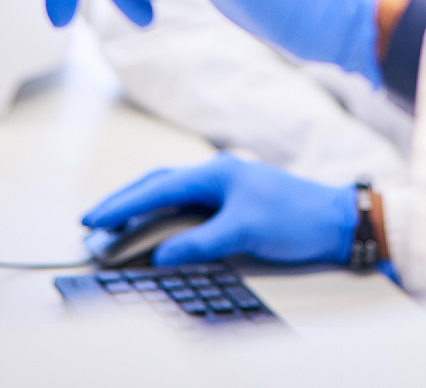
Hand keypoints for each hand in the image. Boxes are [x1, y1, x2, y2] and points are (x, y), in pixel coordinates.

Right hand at [85, 155, 355, 266]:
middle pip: (157, 184)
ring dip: (140, 207)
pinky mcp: (231, 201)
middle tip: (90, 223)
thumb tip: (160, 254)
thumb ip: (200, 242)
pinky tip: (153, 228)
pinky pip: (185, 204)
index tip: (93, 220)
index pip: (157, 188)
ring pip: (169, 192)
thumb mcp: (244, 231)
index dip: (123, 205)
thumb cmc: (294, 218)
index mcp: (215, 172)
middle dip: (122, 202)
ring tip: (112, 226)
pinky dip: (162, 214)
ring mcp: (223, 185)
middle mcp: (215, 173)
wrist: (335, 219)